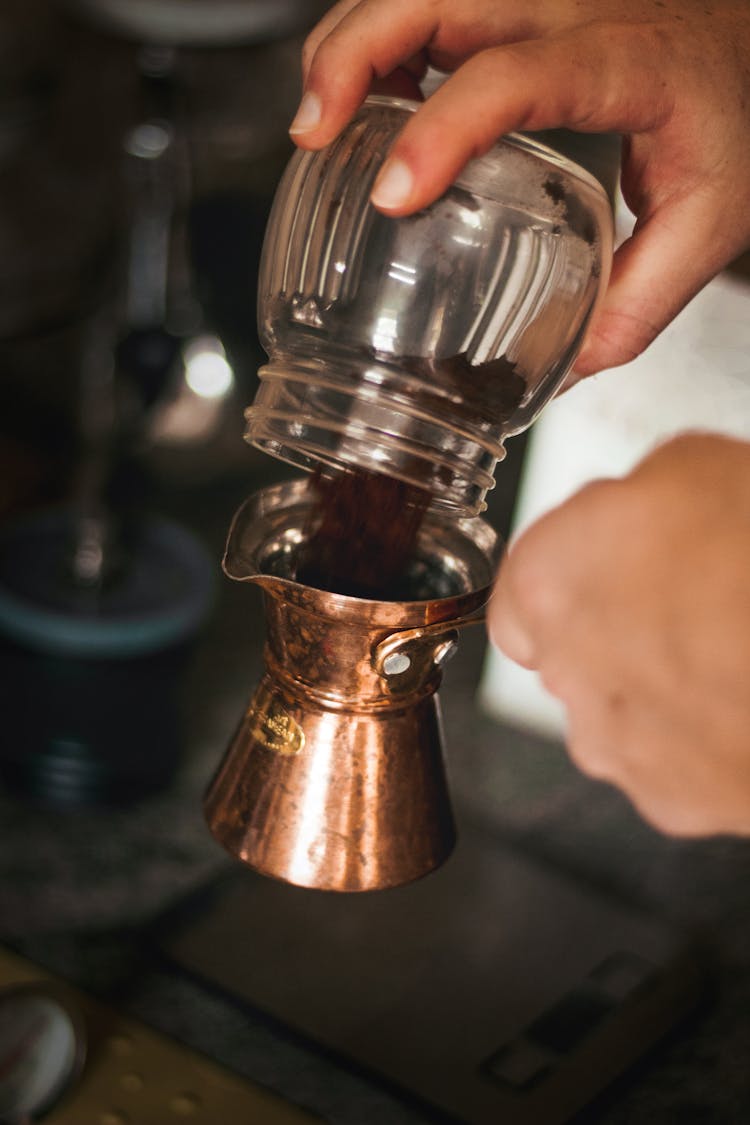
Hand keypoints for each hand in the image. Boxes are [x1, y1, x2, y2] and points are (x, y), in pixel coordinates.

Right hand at [291, 0, 749, 375]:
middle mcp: (576, 8)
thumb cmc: (735, 116)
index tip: (396, 194)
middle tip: (312, 130)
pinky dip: (379, 41)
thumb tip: (566, 369)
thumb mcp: (711, 222)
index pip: (516, 76)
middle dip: (355, 51)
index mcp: (628, 62)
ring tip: (317, 121)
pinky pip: (431, 0)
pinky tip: (366, 99)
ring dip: (351, 40)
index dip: (441, 129)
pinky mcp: (520, 4)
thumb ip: (641, 300)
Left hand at [489, 434, 749, 836]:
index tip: (611, 560)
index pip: (522, 582)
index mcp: (549, 581)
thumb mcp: (698, 465)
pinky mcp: (671, 799)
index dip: (576, 569)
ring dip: (658, 686)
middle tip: (689, 600)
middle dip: (619, 625)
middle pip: (573, 646)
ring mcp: (615, 744)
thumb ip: (638, 494)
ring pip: (619, 710)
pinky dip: (700, 739)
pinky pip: (670, 762)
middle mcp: (565, 671)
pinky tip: (742, 702)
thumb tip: (642, 506)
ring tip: (728, 652)